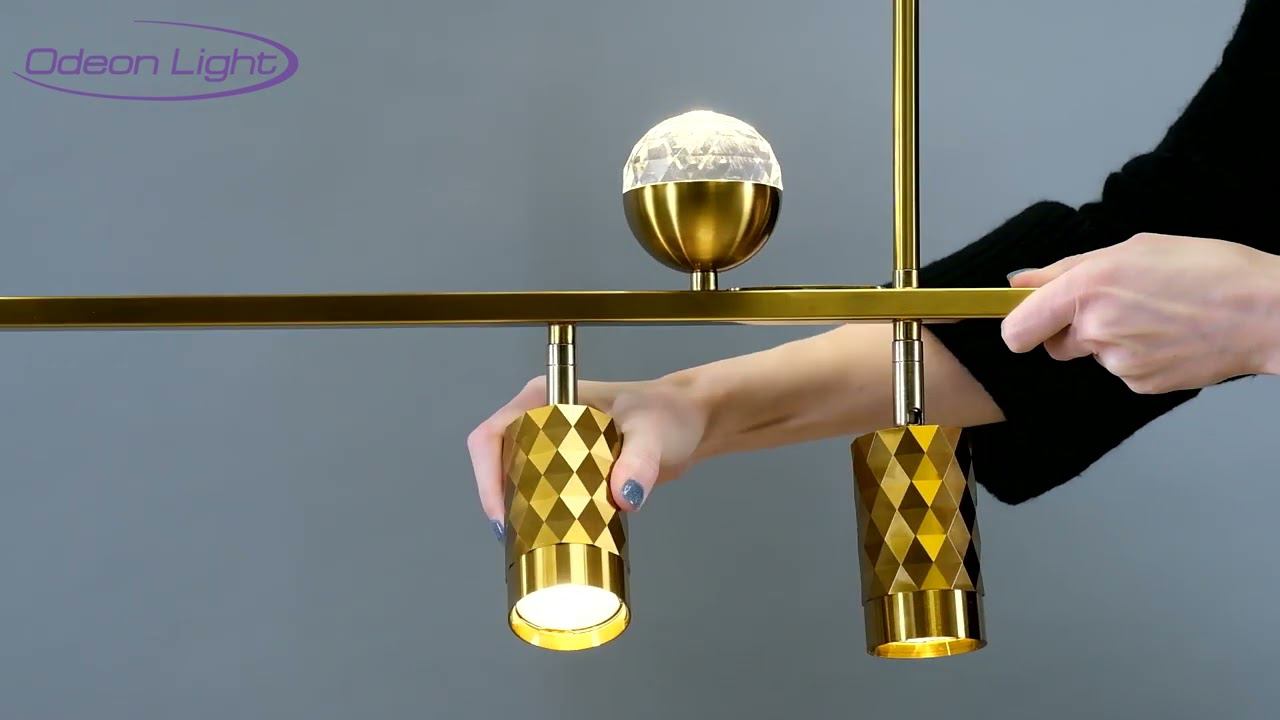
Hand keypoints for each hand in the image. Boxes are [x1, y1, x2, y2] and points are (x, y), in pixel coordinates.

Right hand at [467, 375, 707, 531]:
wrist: (690, 422)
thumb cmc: (669, 413)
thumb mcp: (652, 433)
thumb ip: (639, 461)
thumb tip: (623, 495)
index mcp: (546, 397)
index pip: (494, 433)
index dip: (487, 474)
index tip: (501, 513)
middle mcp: (540, 417)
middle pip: (497, 460)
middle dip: (498, 499)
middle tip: (515, 535)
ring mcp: (551, 441)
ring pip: (513, 477)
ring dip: (514, 509)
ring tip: (526, 540)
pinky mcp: (565, 464)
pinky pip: (537, 488)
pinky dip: (535, 512)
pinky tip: (545, 535)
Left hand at [1002, 233, 1279, 393]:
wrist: (1265, 311)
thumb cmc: (1207, 268)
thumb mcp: (1131, 249)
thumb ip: (1065, 269)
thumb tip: (1019, 283)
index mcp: (1087, 288)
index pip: (1017, 328)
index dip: (1018, 326)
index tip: (1026, 323)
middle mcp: (1095, 329)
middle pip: (1053, 343)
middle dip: (1071, 329)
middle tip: (1114, 306)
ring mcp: (1118, 362)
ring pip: (1092, 355)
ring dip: (1109, 339)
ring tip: (1155, 316)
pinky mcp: (1140, 384)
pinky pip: (1122, 370)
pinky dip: (1137, 356)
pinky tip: (1168, 336)